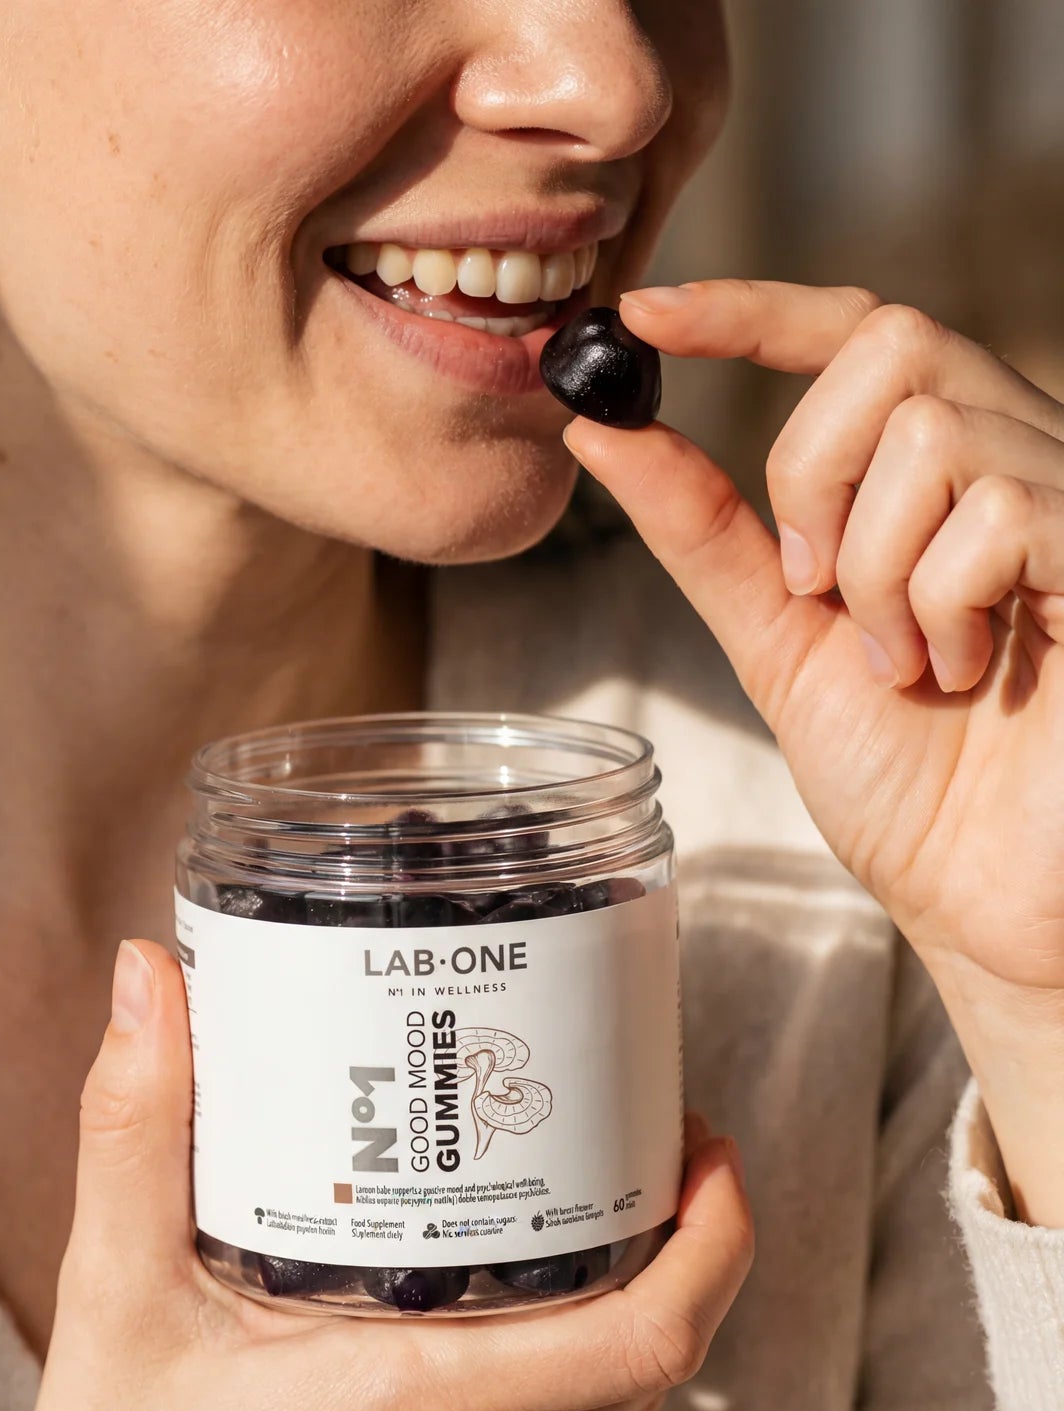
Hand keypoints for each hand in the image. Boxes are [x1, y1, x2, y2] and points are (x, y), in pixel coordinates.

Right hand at [0, 942, 751, 1410]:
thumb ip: (137, 1131)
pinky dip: (587, 1383)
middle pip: (660, 1365)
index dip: (711, 1238)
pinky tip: (531, 1325)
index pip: (644, 1335)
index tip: (704, 1148)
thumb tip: (150, 984)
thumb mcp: (116, 1298)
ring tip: (607, 1218)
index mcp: (416, 1408)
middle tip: (661, 1153)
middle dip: (694, 1252)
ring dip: (643, 1315)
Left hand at [563, 279, 1063, 1219]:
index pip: (852, 332)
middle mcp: (1009, 461)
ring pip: (930, 433)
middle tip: (814, 587)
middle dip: (809, 469)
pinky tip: (963, 674)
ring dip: (871, 570)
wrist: (987, 900)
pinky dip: (938, 606)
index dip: (748, 308)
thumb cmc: (906, 782)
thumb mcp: (777, 642)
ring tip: (903, 666)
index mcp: (932, 478)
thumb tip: (604, 431)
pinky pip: (999, 510)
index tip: (640, 314)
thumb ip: (706, 534)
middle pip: (887, 345)